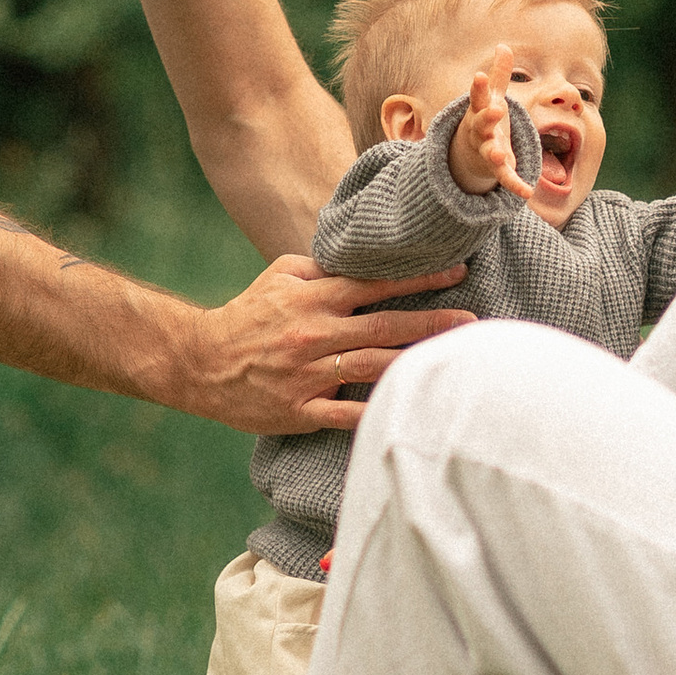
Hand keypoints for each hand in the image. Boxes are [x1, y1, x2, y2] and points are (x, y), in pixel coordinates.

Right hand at [185, 256, 474, 437]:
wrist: (201, 362)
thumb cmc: (248, 314)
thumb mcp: (281, 275)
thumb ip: (323, 267)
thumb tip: (365, 258)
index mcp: (314, 298)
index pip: (375, 284)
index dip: (419, 278)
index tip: (457, 271)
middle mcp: (315, 334)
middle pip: (385, 326)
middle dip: (432, 322)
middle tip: (473, 322)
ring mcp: (308, 375)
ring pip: (372, 367)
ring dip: (415, 362)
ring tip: (452, 361)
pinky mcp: (299, 410)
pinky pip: (344, 415)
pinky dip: (376, 414)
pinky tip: (409, 411)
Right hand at [449, 51, 537, 201]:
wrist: (468, 152)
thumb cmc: (484, 118)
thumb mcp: (491, 96)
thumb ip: (499, 74)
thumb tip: (503, 45)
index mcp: (479, 110)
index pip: (477, 97)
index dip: (478, 87)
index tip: (479, 76)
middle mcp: (480, 130)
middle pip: (482, 124)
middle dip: (487, 118)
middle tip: (496, 110)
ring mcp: (486, 150)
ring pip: (489, 151)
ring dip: (493, 152)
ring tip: (499, 154)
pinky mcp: (496, 168)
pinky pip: (505, 177)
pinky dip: (515, 184)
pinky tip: (527, 191)